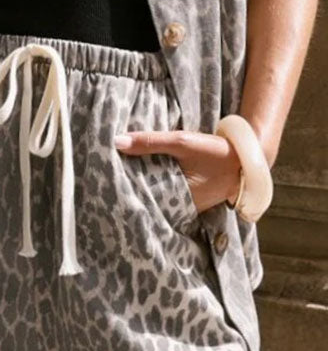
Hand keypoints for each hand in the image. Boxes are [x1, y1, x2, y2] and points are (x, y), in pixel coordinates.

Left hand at [113, 129, 242, 213]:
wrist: (247, 158)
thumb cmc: (216, 151)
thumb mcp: (183, 142)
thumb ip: (150, 142)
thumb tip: (116, 141)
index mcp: (179, 200)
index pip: (142, 200)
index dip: (123, 192)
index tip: (104, 182)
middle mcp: (182, 209)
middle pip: (147, 202)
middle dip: (129, 191)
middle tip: (105, 179)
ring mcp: (187, 206)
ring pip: (156, 199)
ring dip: (142, 189)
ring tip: (116, 178)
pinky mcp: (190, 200)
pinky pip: (167, 196)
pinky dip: (155, 187)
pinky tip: (141, 177)